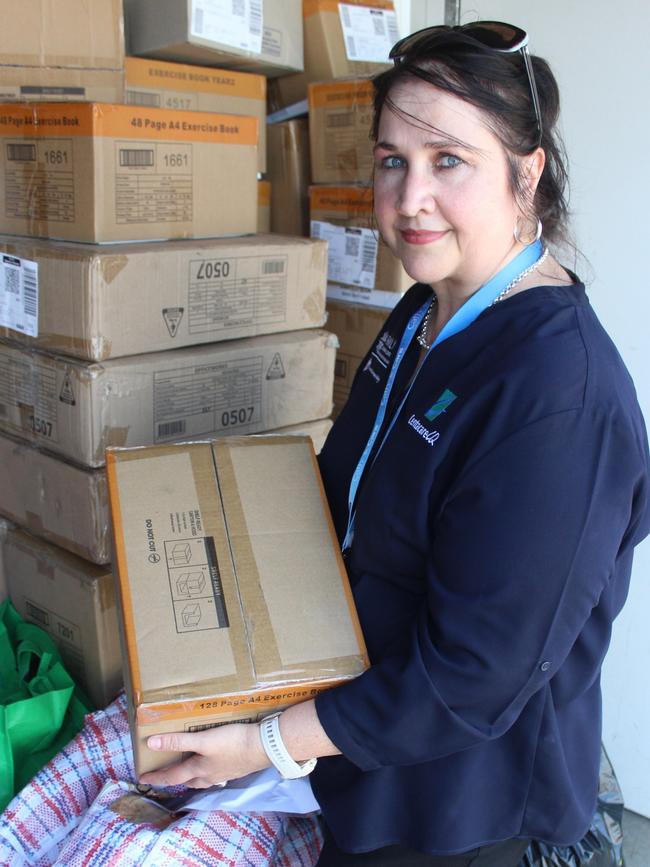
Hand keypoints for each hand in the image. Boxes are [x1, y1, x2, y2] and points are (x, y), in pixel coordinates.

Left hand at [138, 722, 270, 788]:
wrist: (264, 747)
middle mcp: (209, 776)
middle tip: (163, 774)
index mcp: (198, 770)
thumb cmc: (232, 742)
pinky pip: (215, 774)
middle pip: (186, 780)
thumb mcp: (203, 740)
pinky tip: (214, 766)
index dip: (156, 777)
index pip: (171, 776)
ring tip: (187, 771)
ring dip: (191, 777)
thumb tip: (151, 743)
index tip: (143, 779)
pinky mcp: (235, 768)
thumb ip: (178, 741)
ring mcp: (223, 774)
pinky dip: (208, 772)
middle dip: (173, 778)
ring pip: (201, 779)